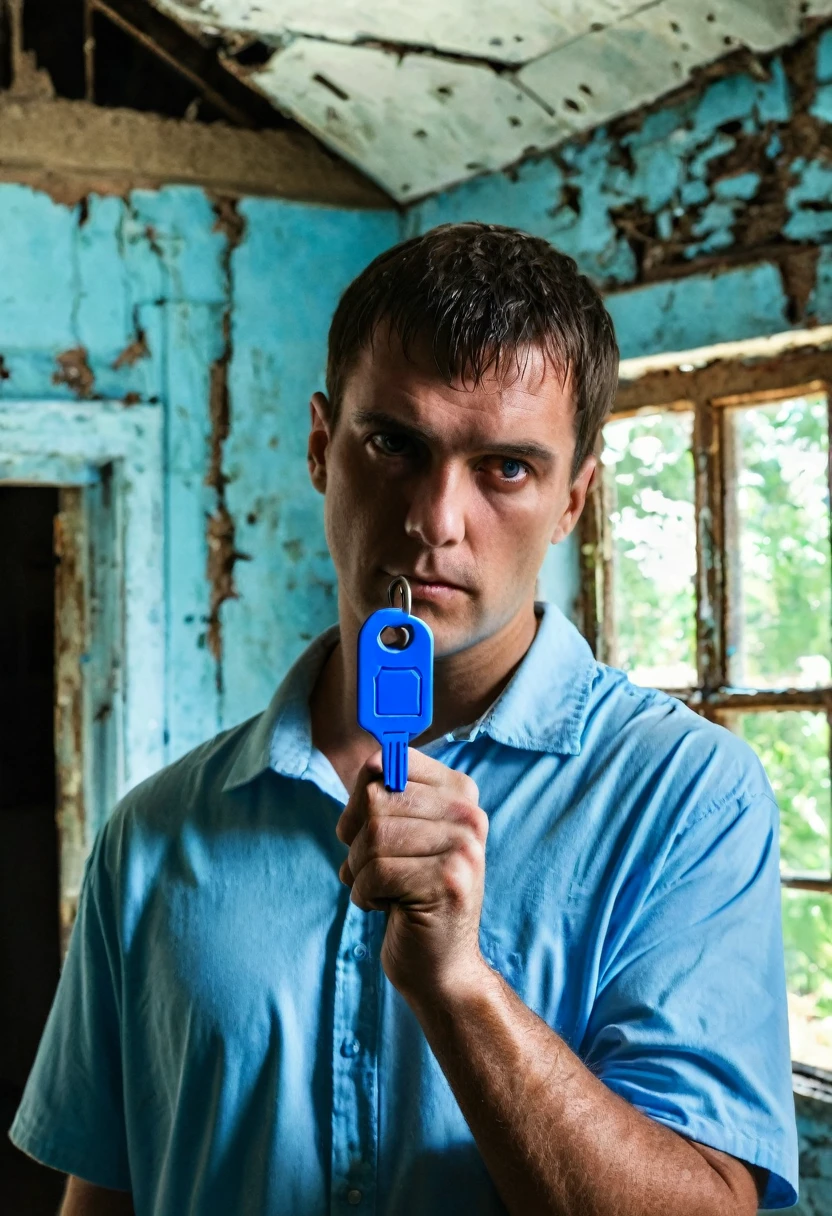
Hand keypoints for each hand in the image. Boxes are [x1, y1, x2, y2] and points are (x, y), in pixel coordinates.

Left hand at [335, 749, 488, 1003]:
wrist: (443, 967)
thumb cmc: (412, 894)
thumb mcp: (405, 836)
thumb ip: (389, 797)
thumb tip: (368, 764)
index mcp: (460, 792)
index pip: (388, 763)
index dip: (359, 799)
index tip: (366, 828)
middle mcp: (468, 814)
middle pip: (375, 801)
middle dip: (355, 841)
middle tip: (368, 868)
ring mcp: (463, 848)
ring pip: (373, 837)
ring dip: (359, 871)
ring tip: (379, 889)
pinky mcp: (448, 883)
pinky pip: (376, 873)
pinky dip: (364, 894)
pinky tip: (386, 907)